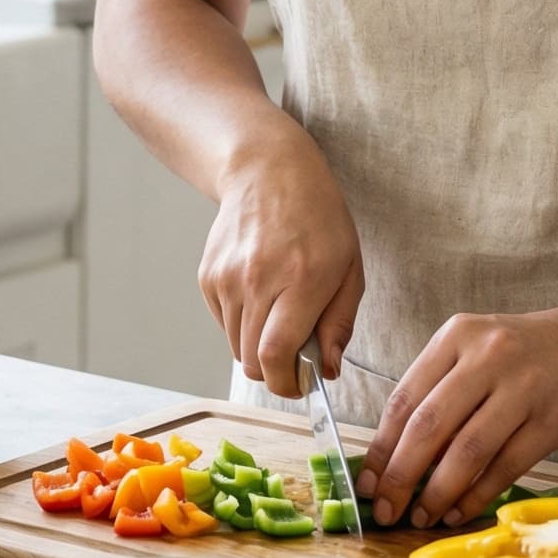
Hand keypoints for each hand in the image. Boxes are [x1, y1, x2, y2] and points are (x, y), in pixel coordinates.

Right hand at [198, 118, 363, 397]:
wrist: (268, 171)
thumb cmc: (318, 218)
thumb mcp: (350, 267)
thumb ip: (339, 323)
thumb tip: (327, 370)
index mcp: (300, 280)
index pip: (276, 355)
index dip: (286, 384)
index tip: (299, 385)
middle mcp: (257, 280)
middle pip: (252, 361)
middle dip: (275, 372)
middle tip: (295, 359)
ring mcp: (227, 278)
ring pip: (235, 347)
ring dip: (258, 348)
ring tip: (279, 316)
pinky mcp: (208, 277)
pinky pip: (223, 323)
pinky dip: (242, 325)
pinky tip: (261, 295)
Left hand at [358, 304, 557, 528]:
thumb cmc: (528, 352)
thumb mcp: (478, 351)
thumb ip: (440, 392)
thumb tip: (396, 458)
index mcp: (458, 336)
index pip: (405, 398)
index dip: (381, 447)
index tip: (367, 483)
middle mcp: (488, 356)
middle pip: (429, 426)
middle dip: (400, 477)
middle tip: (386, 510)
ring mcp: (523, 387)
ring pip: (466, 452)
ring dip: (437, 493)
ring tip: (421, 516)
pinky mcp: (552, 420)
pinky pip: (504, 467)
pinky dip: (475, 496)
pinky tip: (458, 512)